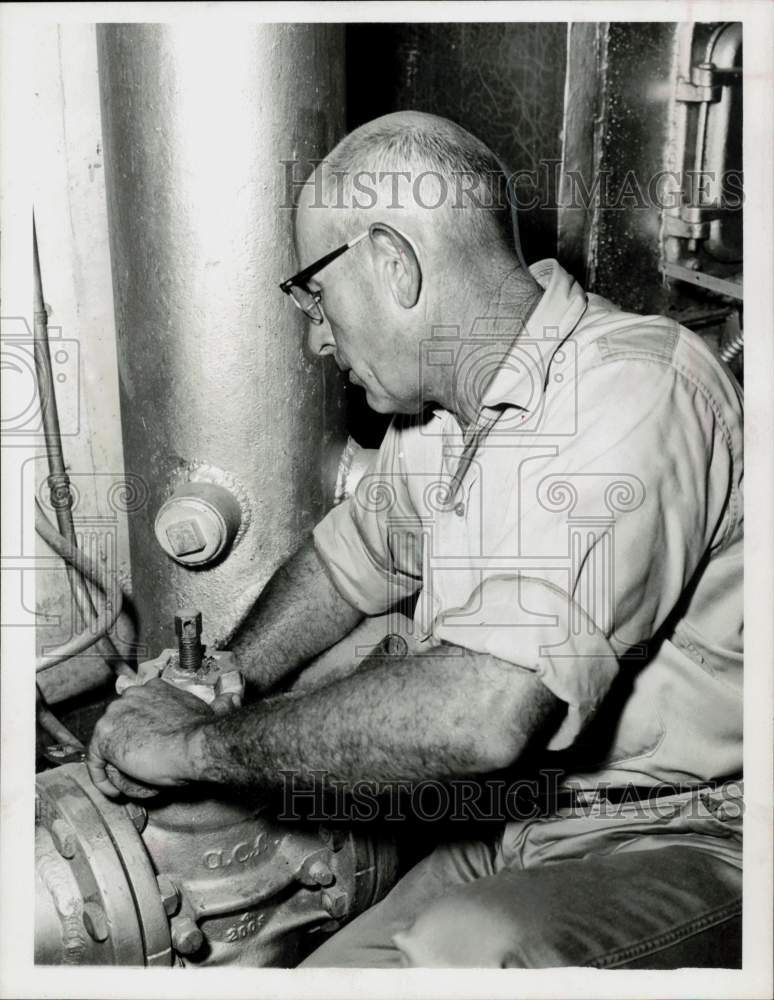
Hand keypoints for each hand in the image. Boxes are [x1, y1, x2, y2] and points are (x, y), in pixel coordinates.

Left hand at [87, 679, 215, 798]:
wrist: (196, 746)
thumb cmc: (202, 733)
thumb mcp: (204, 711)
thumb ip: (207, 706)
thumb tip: (232, 698)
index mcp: (153, 687)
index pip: (135, 710)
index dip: (139, 732)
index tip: (147, 749)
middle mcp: (131, 695)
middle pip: (119, 725)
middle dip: (126, 748)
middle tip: (138, 769)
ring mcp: (115, 714)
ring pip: (107, 743)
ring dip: (116, 765)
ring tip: (131, 783)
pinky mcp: (105, 737)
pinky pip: (96, 762)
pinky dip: (102, 779)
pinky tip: (115, 791)